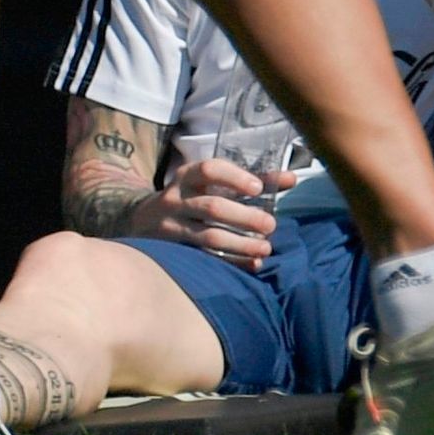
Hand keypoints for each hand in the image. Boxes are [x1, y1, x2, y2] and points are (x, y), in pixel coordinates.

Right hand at [125, 153, 287, 265]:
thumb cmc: (191, 198)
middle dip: (245, 217)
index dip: (235, 178)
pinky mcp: (175, 251)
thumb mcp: (209, 184)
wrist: (141, 220)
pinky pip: (207, 258)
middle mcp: (176, 200)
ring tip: (266, 248)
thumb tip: (292, 178)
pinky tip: (253, 264)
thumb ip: (249, 182)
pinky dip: (233, 262)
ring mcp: (173, 227)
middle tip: (271, 225)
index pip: (208, 170)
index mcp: (186, 177)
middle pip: (212, 207)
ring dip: (242, 244)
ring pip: (210, 237)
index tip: (257, 188)